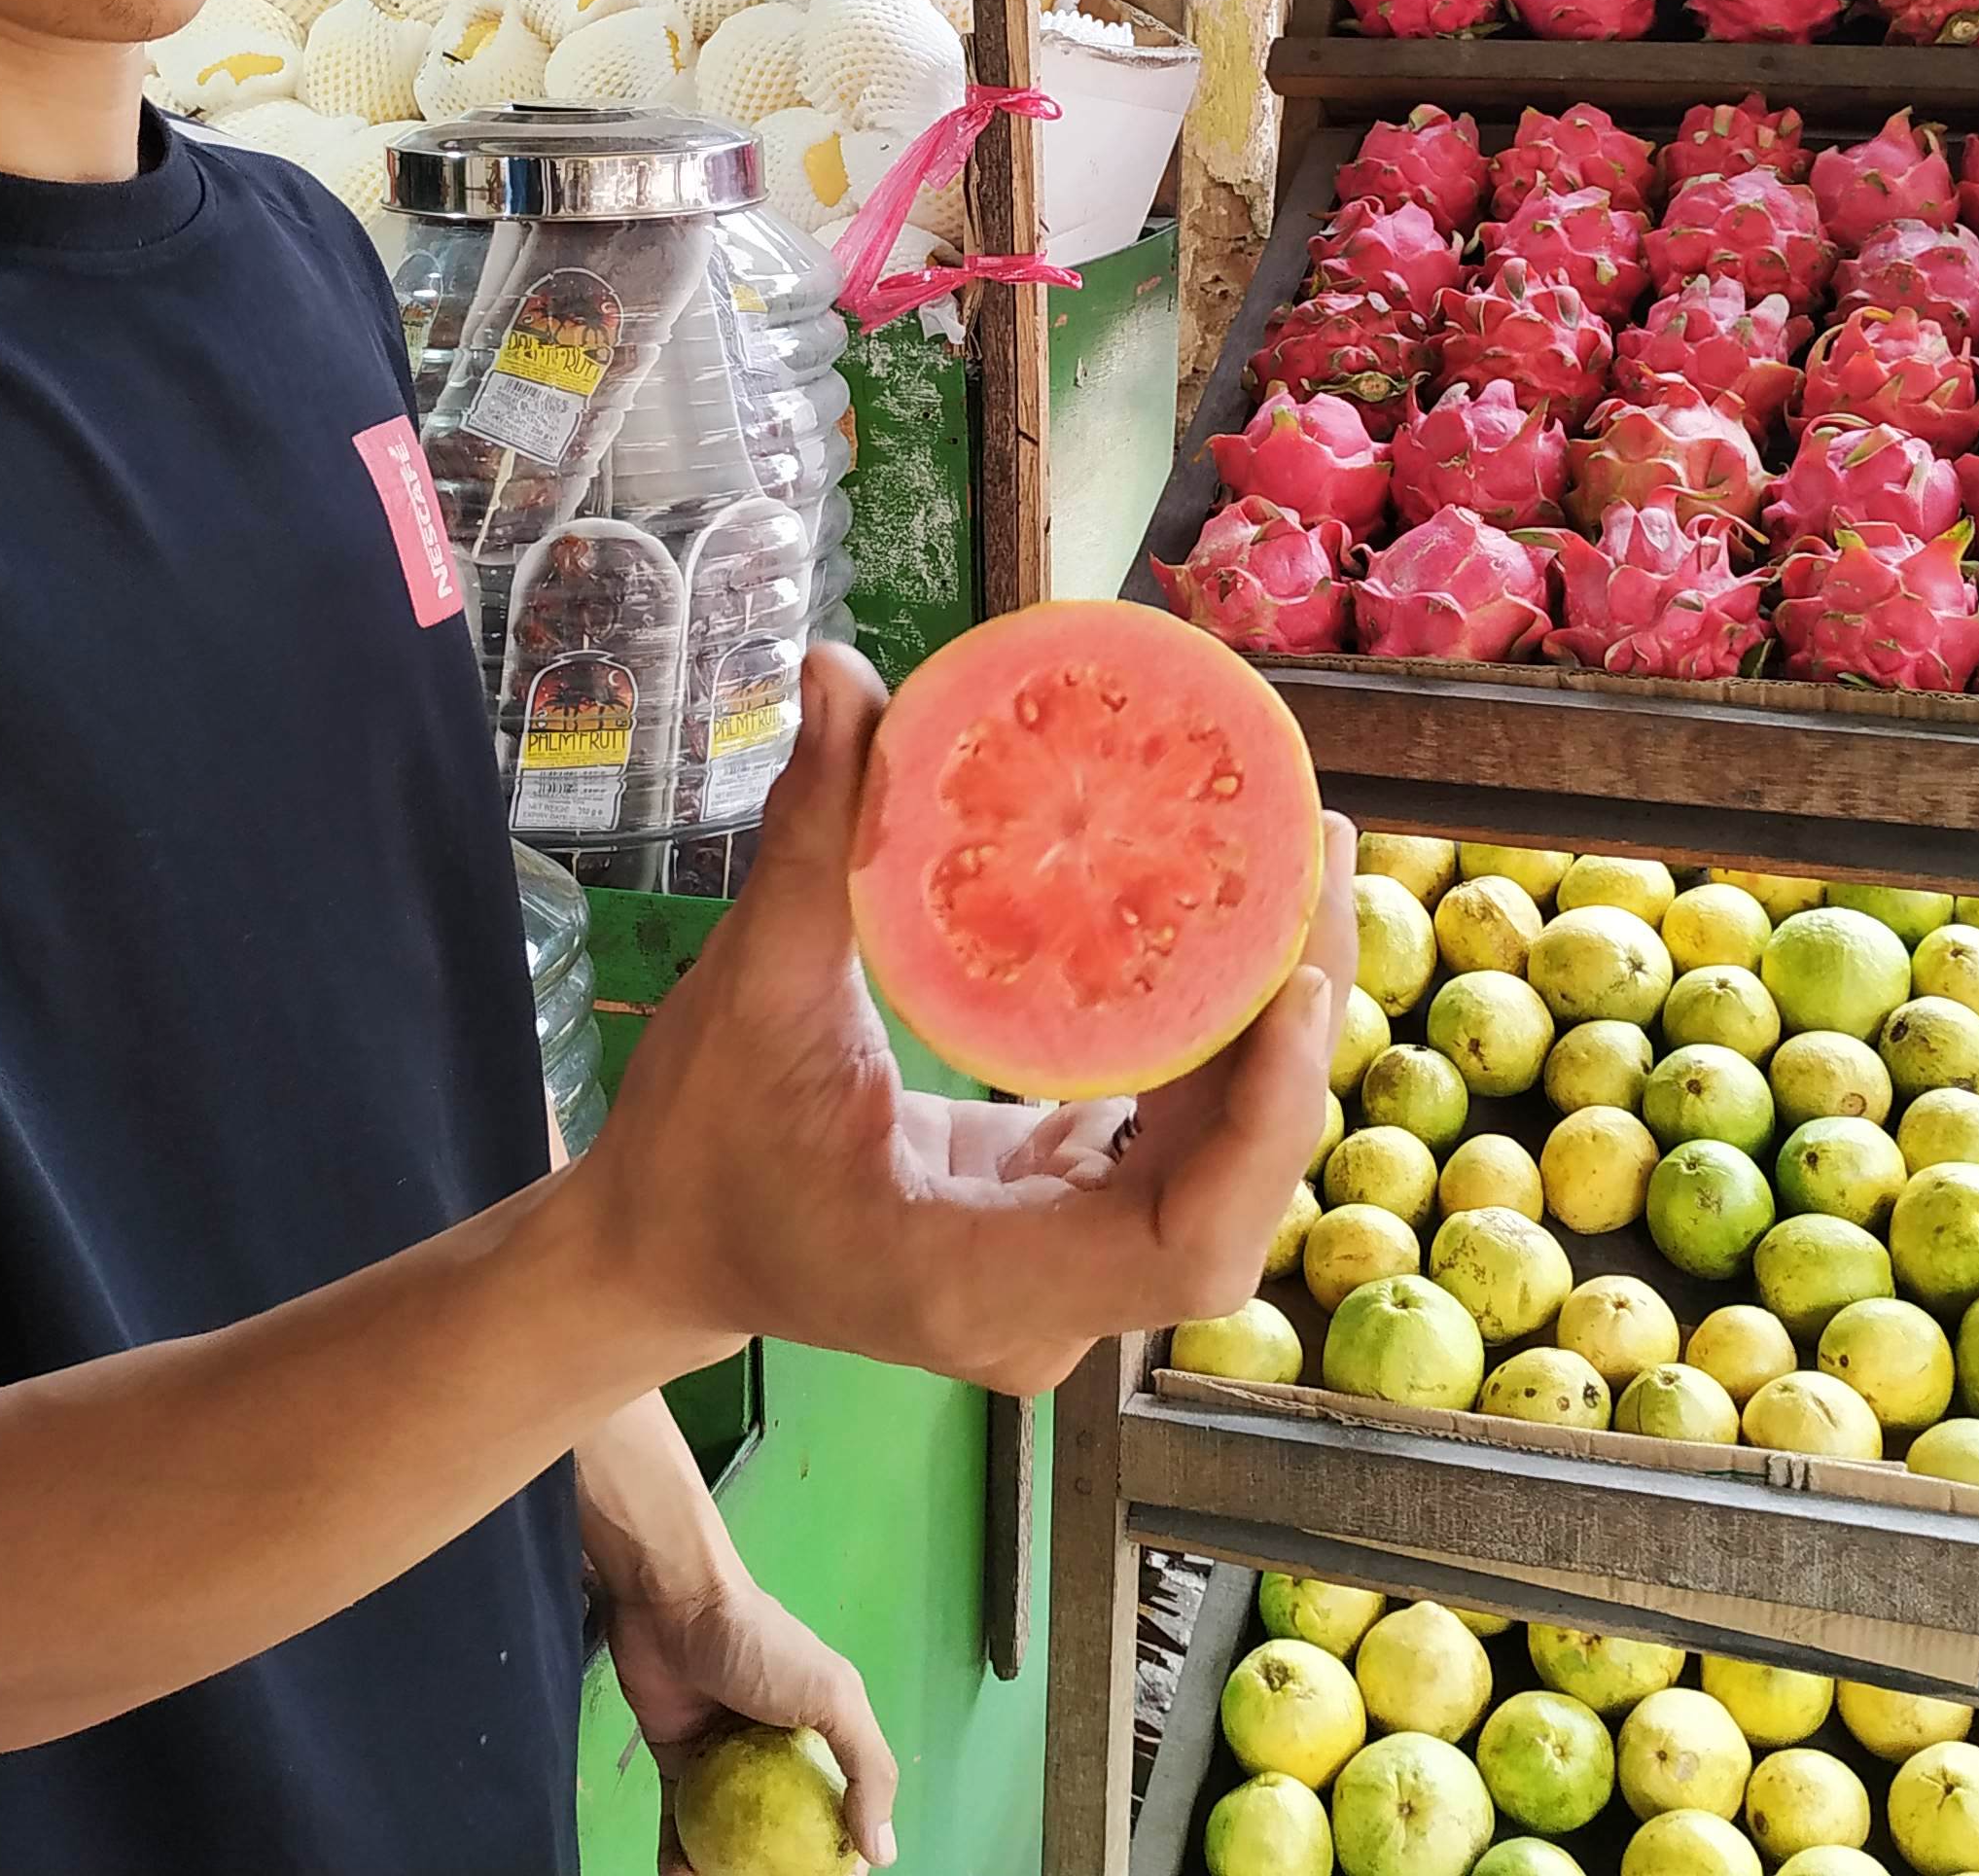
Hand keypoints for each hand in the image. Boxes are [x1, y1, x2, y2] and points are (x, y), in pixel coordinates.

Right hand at [583, 641, 1354, 1394]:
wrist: (662, 1249)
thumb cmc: (695, 1143)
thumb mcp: (749, 990)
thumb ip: (809, 842)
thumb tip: (840, 673)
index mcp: (976, 1275)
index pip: (1187, 1242)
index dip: (1263, 1122)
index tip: (1288, 982)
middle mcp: (1046, 1304)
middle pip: (1233, 1196)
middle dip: (1296, 1038)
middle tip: (1316, 855)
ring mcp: (1066, 1276)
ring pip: (1220, 1169)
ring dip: (1269, 1030)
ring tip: (1295, 866)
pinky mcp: (1069, 1229)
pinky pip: (1176, 1147)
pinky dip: (1211, 1047)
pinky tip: (1228, 925)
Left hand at [611, 1564, 897, 1871]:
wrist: (674, 1605)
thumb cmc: (762, 1646)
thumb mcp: (834, 1697)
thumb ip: (868, 1769)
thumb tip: (883, 1854)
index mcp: (822, 1737)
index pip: (840, 1808)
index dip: (838, 1852)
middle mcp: (776, 1756)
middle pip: (783, 1829)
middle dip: (775, 1868)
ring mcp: (726, 1763)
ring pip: (731, 1835)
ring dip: (724, 1870)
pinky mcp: (678, 1765)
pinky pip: (680, 1822)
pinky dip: (679, 1855)